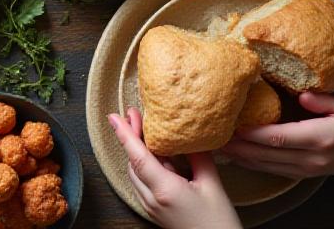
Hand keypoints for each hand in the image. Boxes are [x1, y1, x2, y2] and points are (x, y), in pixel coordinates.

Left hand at [109, 108, 240, 228]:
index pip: (138, 157)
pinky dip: (143, 165)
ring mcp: (150, 206)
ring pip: (135, 172)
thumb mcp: (213, 186)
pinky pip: (142, 182)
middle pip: (133, 162)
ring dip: (136, 151)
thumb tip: (190, 137)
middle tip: (133, 115)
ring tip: (143, 130)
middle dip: (131, 137)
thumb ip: (200, 158)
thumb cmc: (219, 223)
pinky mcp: (154, 210)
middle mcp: (152, 199)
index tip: (114, 117)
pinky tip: (154, 155)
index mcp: (165, 190)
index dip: (124, 134)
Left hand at [220, 92, 333, 178]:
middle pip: (267, 154)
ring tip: (219, 147)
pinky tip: (237, 156)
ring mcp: (306, 169)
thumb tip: (301, 94)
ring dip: (241, 157)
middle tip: (215, 138)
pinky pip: (273, 171)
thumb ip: (320, 100)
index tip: (232, 126)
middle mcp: (310, 157)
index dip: (253, 134)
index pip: (278, 138)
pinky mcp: (303, 175)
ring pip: (267, 166)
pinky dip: (253, 164)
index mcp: (319, 138)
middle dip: (239, 147)